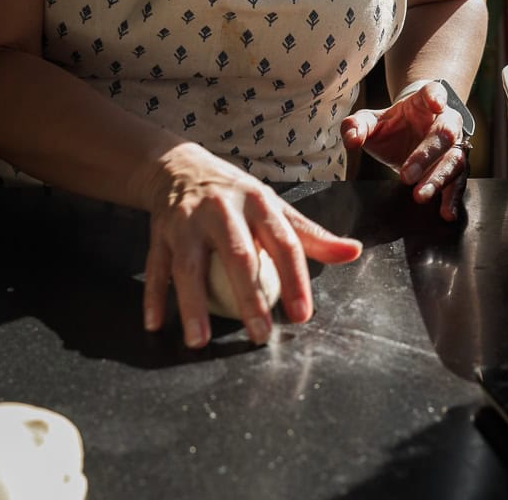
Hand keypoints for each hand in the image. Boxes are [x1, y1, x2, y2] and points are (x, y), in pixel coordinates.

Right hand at [142, 142, 362, 348]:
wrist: (179, 167)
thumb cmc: (235, 195)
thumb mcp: (273, 206)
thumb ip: (311, 234)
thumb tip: (353, 252)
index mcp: (257, 202)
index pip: (283, 241)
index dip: (296, 277)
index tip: (302, 315)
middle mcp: (221, 209)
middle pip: (236, 255)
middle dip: (248, 297)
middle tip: (260, 335)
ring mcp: (186, 221)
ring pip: (188, 265)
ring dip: (191, 304)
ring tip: (199, 341)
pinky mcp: (160, 233)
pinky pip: (156, 268)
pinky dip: (154, 296)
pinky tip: (156, 325)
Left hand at [341, 81, 468, 221]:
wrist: (407, 133)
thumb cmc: (390, 124)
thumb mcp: (368, 121)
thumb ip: (355, 126)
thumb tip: (352, 140)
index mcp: (424, 103)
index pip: (434, 92)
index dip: (436, 96)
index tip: (435, 104)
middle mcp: (445, 122)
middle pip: (444, 134)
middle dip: (425, 155)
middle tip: (406, 175)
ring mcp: (453, 146)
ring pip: (455, 160)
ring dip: (438, 179)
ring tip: (420, 196)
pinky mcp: (455, 168)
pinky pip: (459, 182)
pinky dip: (453, 198)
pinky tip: (446, 212)